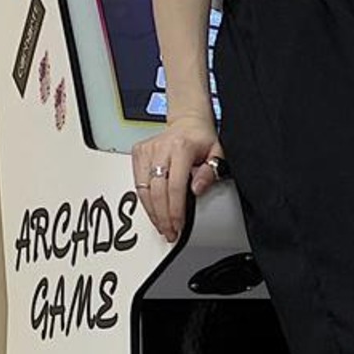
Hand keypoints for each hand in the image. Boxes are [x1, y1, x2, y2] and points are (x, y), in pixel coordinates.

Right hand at [132, 113, 221, 244]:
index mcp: (181, 148)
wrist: (187, 122)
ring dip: (152, 212)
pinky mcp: (137, 153)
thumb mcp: (216, 154)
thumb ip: (210, 173)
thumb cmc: (201, 139)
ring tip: (162, 225)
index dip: (175, 210)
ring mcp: (146, 150)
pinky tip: (153, 211)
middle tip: (170, 231)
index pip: (175, 186)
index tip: (179, 225)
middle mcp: (160, 148)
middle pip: (157, 191)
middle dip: (163, 217)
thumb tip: (197, 189)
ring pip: (143, 190)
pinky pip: (137, 183)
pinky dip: (145, 200)